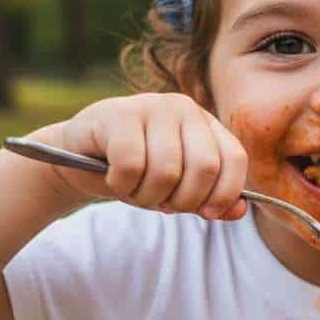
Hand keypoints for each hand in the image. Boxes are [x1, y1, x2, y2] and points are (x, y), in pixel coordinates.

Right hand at [30, 93, 247, 219]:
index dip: (224, 194)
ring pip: (166, 171)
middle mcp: (184, 108)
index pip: (234, 159)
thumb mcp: (178, 189)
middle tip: (162, 203)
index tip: (205, 213)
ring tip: (134, 190)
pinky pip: (131, 165)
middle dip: (183, 200)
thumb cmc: (137, 173)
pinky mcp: (117, 114)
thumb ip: (211, 199)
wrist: (79, 157)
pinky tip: (113, 178)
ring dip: (147, 196)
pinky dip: (121, 185)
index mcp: (206, 124)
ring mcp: (151, 106)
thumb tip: (239, 211)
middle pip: (204, 167)